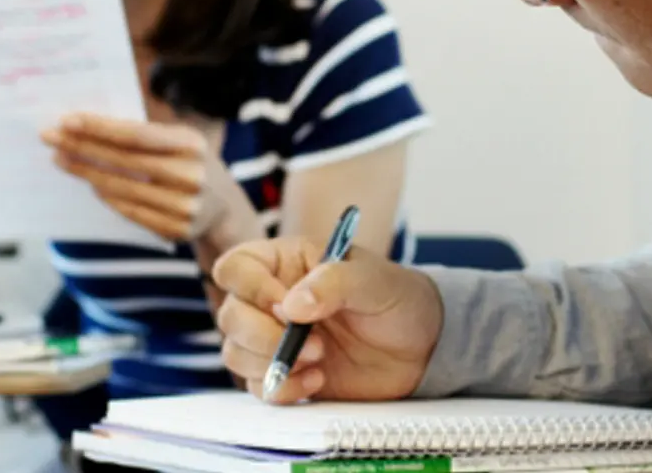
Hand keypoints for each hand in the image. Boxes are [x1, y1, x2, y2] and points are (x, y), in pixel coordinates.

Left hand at [42, 112, 254, 243]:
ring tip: (61, 160)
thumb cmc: (189, 161)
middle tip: (49, 138)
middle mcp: (191, 175)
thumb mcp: (180, 140)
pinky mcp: (176, 230)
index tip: (67, 120)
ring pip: (123, 188)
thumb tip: (87, 127)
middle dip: (82, 147)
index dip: (100, 128)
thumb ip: (144, 135)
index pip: (136, 134)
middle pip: (124, 161)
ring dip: (87, 173)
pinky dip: (107, 197)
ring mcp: (185, 206)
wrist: (225, 207)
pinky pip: (131, 212)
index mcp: (191, 143)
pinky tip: (89, 184)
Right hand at [212, 236, 443, 404]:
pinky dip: (282, 388)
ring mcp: (275, 338)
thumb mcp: (374, 280)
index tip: (287, 307)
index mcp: (286, 262)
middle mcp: (272, 299)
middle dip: (263, 335)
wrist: (422, 348)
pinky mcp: (284, 373)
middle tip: (313, 343)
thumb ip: (333, 283)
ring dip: (272, 364)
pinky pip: (257, 386)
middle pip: (230, 315)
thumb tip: (291, 306)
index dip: (251, 289)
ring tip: (319, 360)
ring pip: (235, 353)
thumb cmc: (398, 299)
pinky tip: (318, 380)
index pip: (236, 268)